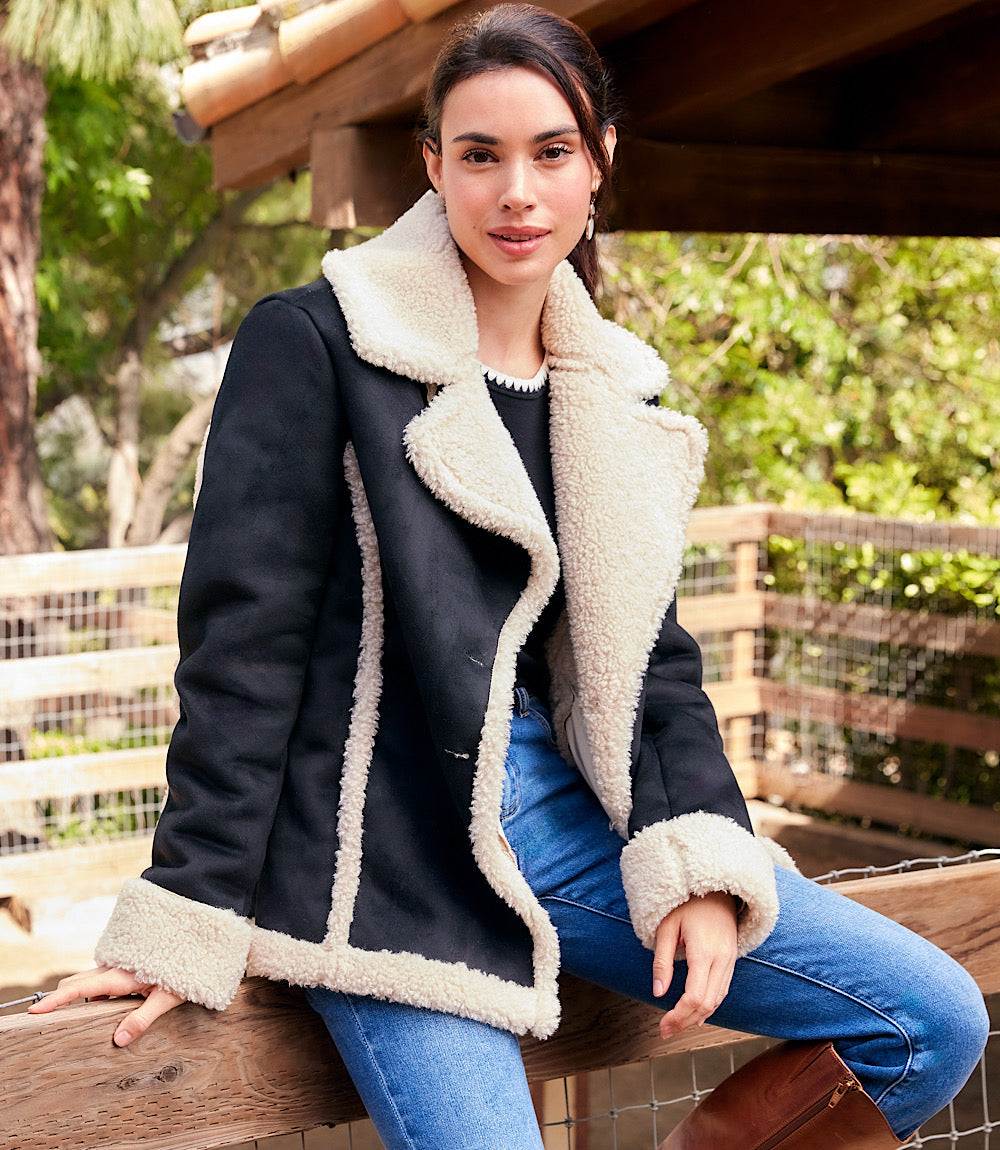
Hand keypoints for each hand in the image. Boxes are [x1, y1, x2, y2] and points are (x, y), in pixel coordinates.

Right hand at [26, 965, 185, 1046]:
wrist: (198, 942)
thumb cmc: (186, 969)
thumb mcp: (167, 998)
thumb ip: (142, 1019)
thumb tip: (118, 1041)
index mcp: (121, 976)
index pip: (80, 988)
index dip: (57, 1000)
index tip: (35, 1011)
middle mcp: (116, 967)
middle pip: (78, 982)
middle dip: (64, 998)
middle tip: (56, 1016)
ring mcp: (120, 964)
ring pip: (90, 979)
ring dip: (86, 994)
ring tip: (101, 1012)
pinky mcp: (126, 964)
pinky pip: (104, 978)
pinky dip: (100, 990)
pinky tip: (115, 1002)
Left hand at [651, 891, 738, 1039]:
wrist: (716, 890)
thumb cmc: (688, 905)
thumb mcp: (667, 927)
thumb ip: (662, 961)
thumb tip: (658, 992)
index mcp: (703, 952)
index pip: (695, 996)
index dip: (679, 1016)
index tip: (664, 1025)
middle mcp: (721, 960)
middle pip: (707, 1004)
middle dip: (685, 1022)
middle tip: (665, 1031)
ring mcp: (730, 961)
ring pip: (717, 1000)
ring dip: (697, 1017)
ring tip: (676, 1024)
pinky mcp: (732, 960)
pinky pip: (722, 990)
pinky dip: (709, 1005)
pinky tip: (695, 1012)